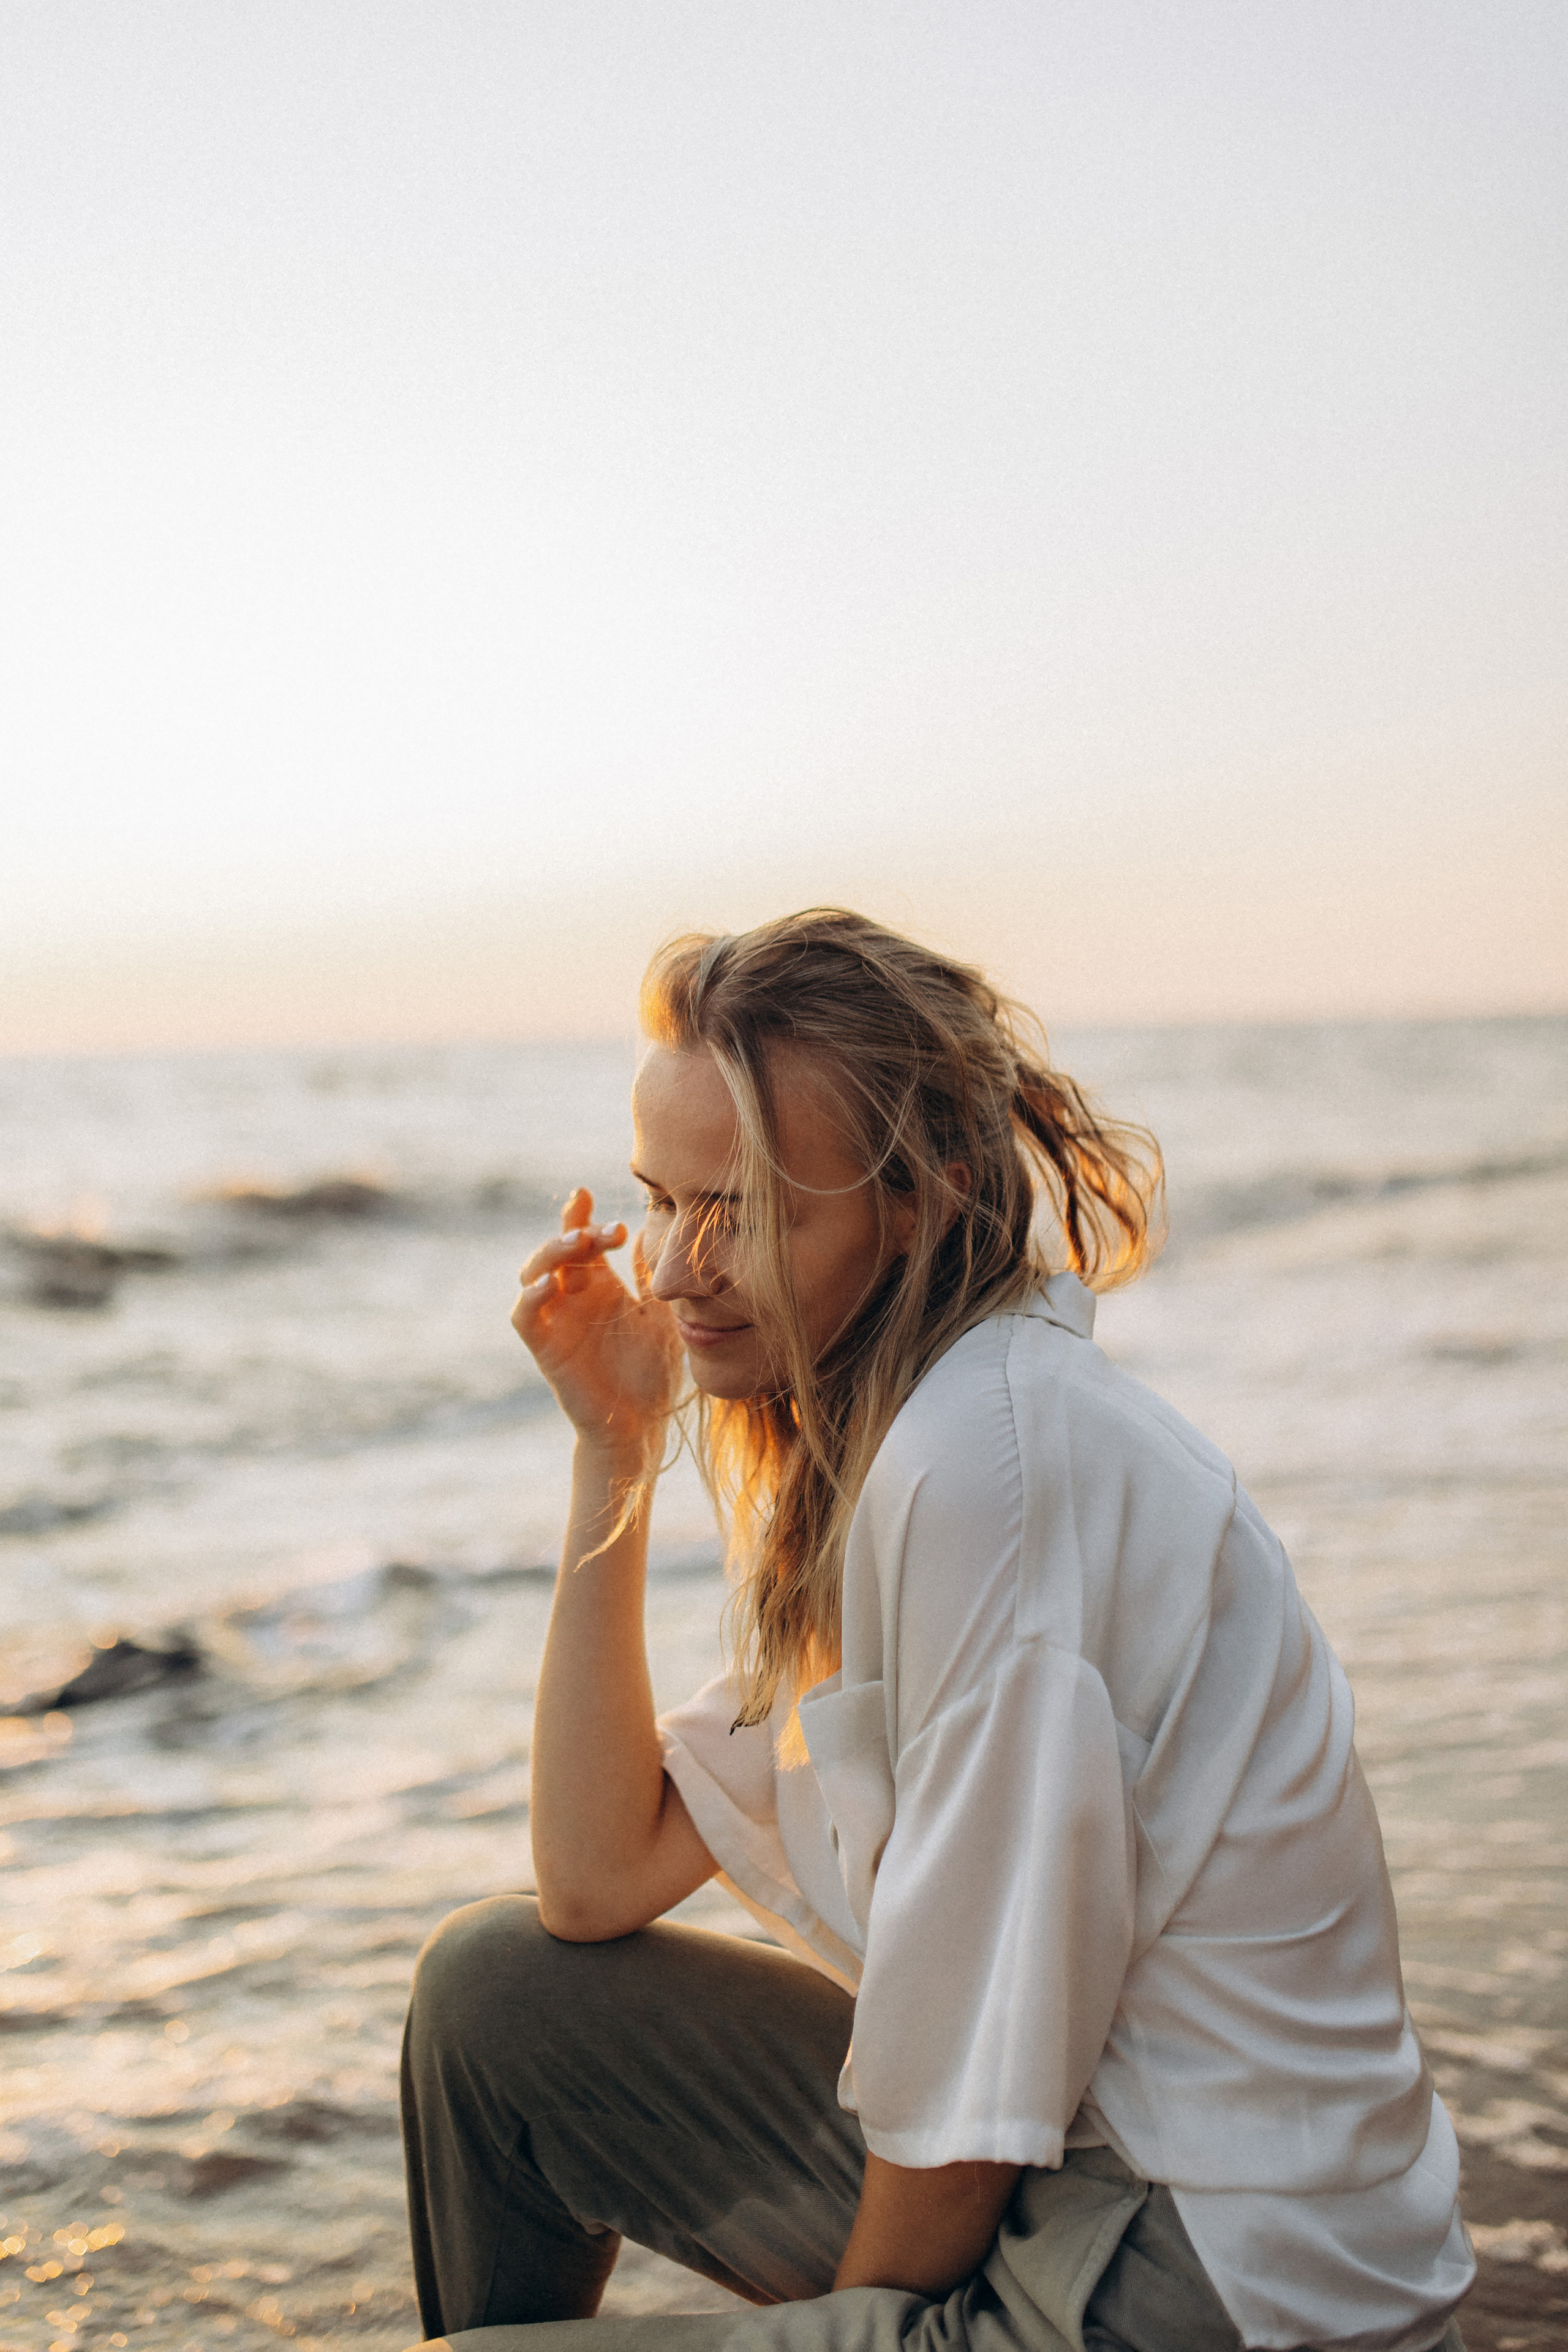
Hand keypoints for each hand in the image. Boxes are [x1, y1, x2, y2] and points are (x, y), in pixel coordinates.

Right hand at [512, 1188, 682, 1461]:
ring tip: (576, 1243)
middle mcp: (573, 1297)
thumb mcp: (661, 1314)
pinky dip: (530, 1296)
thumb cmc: (652, 1371)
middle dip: (576, 1231)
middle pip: (557, 1249)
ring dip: (550, 1253)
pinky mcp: (545, 1348)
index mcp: (600, 1285)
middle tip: (607, 1231)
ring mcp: (556, 1320)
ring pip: (532, 1273)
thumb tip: (649, 1229)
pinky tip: (551, 1284)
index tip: (587, 1191)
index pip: (581, 1240)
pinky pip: (524, 1316)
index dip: (578, 1214)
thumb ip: (651, 1276)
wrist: (641, 1424)